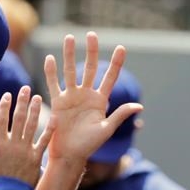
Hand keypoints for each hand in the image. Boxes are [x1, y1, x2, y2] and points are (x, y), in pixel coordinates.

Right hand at [0, 86, 54, 186]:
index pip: (1, 119)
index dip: (4, 105)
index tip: (8, 95)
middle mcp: (13, 144)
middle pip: (18, 118)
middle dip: (22, 102)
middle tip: (26, 89)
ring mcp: (25, 150)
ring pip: (31, 126)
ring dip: (35, 110)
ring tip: (38, 98)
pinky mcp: (36, 158)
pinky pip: (44, 141)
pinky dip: (50, 130)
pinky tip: (55, 119)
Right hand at [44, 32, 142, 162]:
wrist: (71, 154)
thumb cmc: (90, 145)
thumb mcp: (107, 129)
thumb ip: (120, 115)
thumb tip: (139, 106)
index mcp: (100, 101)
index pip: (110, 78)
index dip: (116, 64)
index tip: (122, 48)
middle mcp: (86, 95)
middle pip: (90, 69)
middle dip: (91, 52)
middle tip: (92, 35)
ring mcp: (72, 97)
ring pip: (71, 72)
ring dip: (69, 55)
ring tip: (69, 38)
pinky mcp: (58, 102)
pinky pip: (54, 84)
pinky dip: (51, 72)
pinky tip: (50, 58)